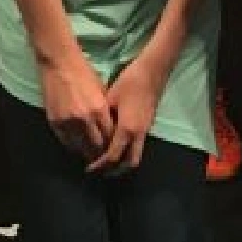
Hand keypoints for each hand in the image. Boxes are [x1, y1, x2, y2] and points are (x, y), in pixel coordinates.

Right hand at [39, 52, 112, 161]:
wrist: (59, 64)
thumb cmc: (83, 73)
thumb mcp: (101, 91)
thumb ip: (105, 110)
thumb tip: (109, 127)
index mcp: (99, 109)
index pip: (110, 137)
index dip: (112, 144)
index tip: (113, 148)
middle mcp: (84, 119)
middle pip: (96, 146)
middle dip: (101, 153)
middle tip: (103, 157)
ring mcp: (68, 122)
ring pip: (80, 147)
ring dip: (86, 152)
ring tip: (91, 156)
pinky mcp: (55, 122)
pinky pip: (66, 142)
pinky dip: (73, 146)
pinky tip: (77, 147)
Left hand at [86, 56, 163, 175]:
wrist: (153, 70)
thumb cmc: (130, 82)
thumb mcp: (110, 98)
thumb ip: (102, 119)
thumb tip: (93, 132)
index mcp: (127, 129)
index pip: (113, 156)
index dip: (100, 165)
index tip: (88, 168)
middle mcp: (138, 133)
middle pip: (130, 163)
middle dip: (115, 171)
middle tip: (100, 171)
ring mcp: (146, 129)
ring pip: (136, 155)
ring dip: (123, 162)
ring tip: (107, 160)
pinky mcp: (148, 124)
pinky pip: (138, 145)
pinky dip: (127, 151)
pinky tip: (116, 144)